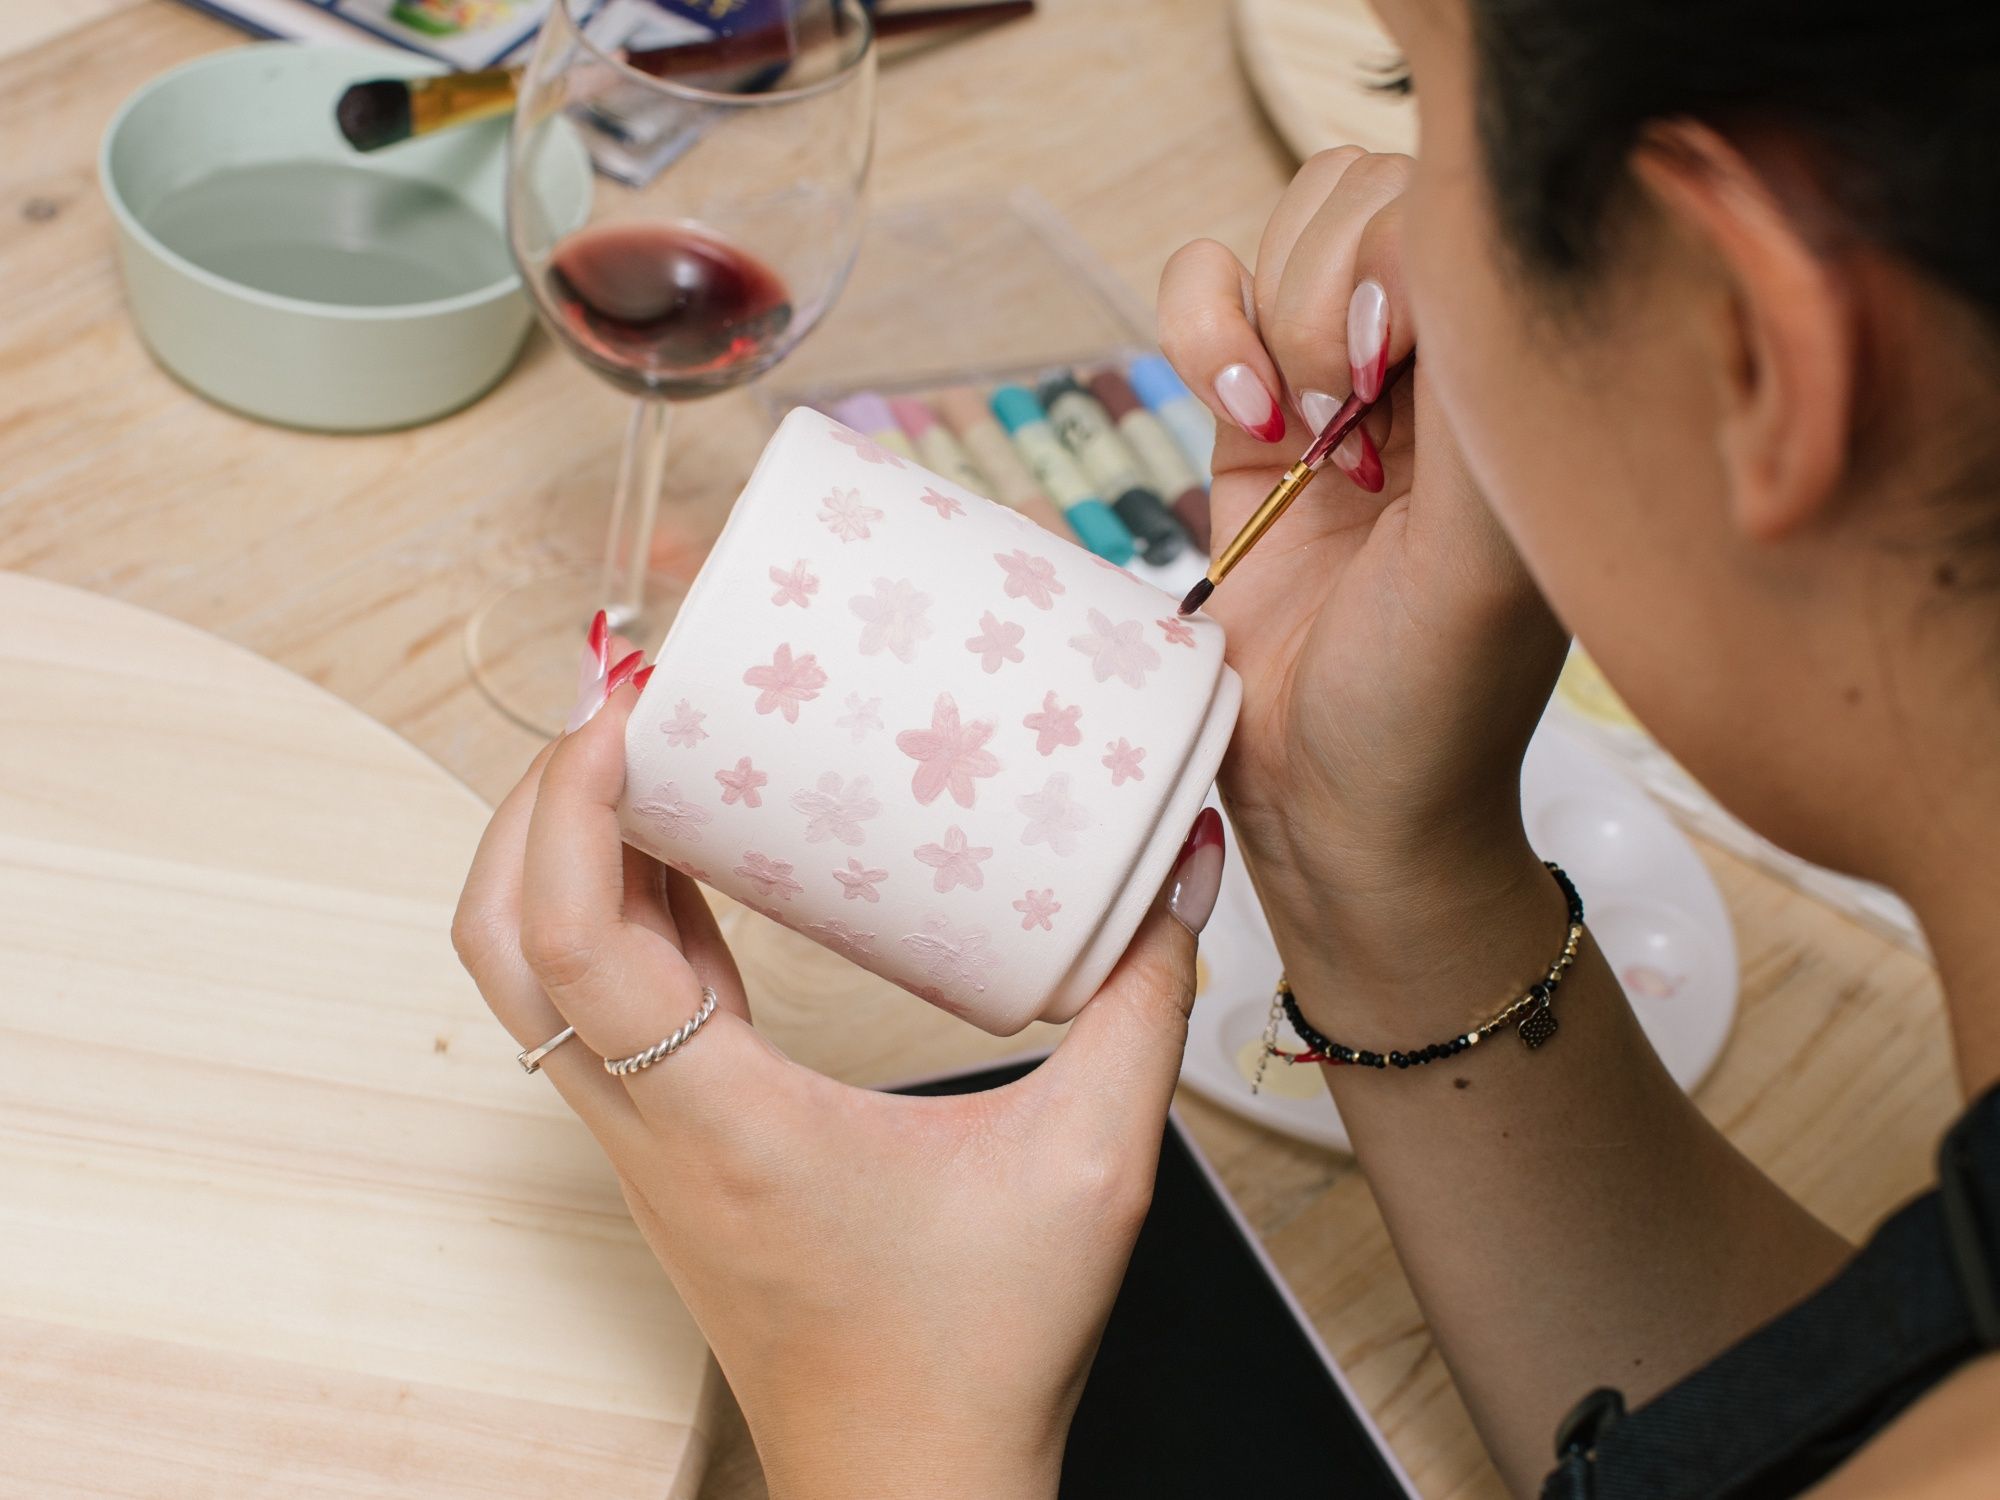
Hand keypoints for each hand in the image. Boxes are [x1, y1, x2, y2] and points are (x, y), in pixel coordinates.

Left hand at [451, 670, 1222, 1499]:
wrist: (911, 1481)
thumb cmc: (978, 1351)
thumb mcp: (1092, 1164)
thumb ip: (1139, 1006)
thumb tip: (1177, 872)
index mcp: (724, 1123)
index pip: (575, 941)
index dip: (574, 805)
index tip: (624, 704)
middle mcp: (653, 1129)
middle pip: (501, 941)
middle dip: (535, 803)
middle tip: (626, 706)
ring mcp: (649, 1144)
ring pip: (529, 976)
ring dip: (557, 854)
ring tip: (647, 754)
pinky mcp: (675, 1150)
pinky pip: (602, 1006)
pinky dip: (613, 911)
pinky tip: (693, 858)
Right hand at [1159, 149, 1567, 1012]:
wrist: (1335, 811)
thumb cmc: (1432, 707)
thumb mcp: (1489, 559)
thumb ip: (1474, 404)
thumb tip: (1425, 258)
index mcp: (1524, 381)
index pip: (1461, 207)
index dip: (1393, 258)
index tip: (1383, 372)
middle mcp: (1443, 365)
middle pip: (1365, 193)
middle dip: (1322, 289)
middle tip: (1338, 420)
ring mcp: (1343, 385)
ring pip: (1285, 227)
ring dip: (1261, 316)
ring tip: (1290, 432)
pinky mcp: (1253, 420)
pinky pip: (1208, 290)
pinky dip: (1199, 325)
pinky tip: (1241, 419)